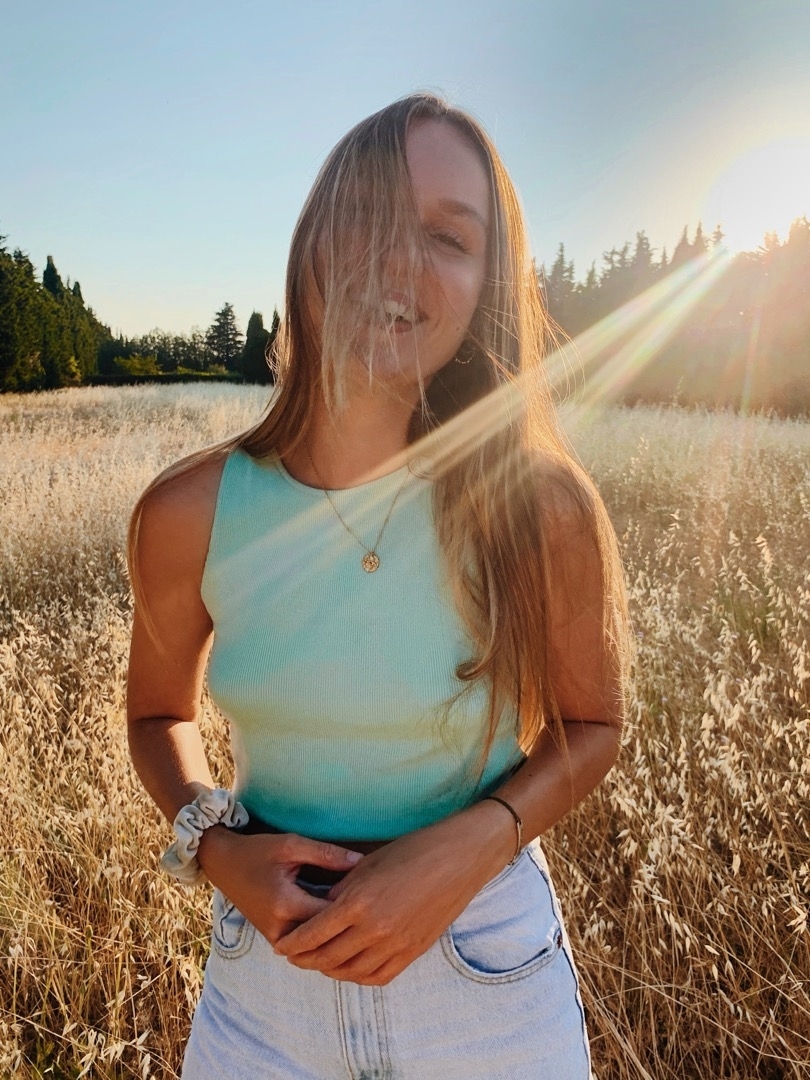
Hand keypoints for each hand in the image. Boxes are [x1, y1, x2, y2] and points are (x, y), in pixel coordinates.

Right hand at [197, 826, 363, 944]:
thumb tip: (360, 863)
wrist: (223, 864)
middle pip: (327, 937)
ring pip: (317, 946)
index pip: (332, 916)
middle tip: (374, 912)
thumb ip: (326, 854)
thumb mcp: (292, 845)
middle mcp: (281, 929)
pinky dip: (324, 937)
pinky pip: (306, 946)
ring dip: (337, 935)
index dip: (355, 907)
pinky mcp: (276, 940)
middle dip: (349, 925)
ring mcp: (277, 939)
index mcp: (286, 905)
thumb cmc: (257, 851)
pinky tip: (341, 924)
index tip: (374, 896)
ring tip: (360, 920)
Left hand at [273, 802, 513, 984]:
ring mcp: (397, 944)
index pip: (314, 933)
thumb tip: (323, 908)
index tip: (281, 945)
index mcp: (359, 902)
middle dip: (306, 959)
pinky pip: (379, 975)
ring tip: (319, 963)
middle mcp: (375, 929)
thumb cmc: (412, 851)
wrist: (458, 858)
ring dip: (330, 970)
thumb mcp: (368, 863)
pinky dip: (359, 976)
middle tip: (294, 957)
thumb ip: (342, 889)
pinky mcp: (414, 951)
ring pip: (352, 971)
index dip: (294, 943)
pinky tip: (350, 968)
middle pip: (328, 957)